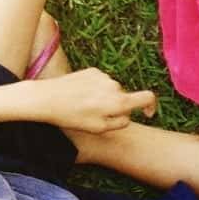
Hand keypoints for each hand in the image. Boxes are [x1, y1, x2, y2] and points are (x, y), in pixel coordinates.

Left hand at [26, 68, 158, 132]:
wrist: (47, 98)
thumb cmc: (71, 117)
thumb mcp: (98, 128)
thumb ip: (120, 123)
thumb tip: (128, 116)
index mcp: (119, 102)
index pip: (148, 97)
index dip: (151, 106)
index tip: (147, 113)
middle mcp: (115, 86)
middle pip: (124, 97)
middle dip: (116, 106)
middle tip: (96, 116)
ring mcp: (103, 76)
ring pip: (111, 90)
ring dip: (104, 98)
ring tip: (83, 105)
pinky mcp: (92, 71)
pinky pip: (101, 82)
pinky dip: (95, 89)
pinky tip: (79, 95)